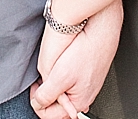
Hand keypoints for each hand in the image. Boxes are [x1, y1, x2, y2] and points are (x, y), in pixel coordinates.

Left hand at [31, 0, 121, 117]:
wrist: (102, 28)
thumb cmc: (87, 50)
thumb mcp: (59, 77)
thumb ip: (45, 95)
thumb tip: (37, 103)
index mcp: (78, 102)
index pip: (49, 114)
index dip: (37, 101)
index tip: (35, 86)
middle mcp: (85, 96)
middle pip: (57, 102)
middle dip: (47, 90)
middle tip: (44, 75)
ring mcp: (87, 84)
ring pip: (63, 89)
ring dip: (54, 81)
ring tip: (55, 66)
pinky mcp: (88, 72)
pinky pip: (70, 78)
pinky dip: (63, 72)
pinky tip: (63, 61)